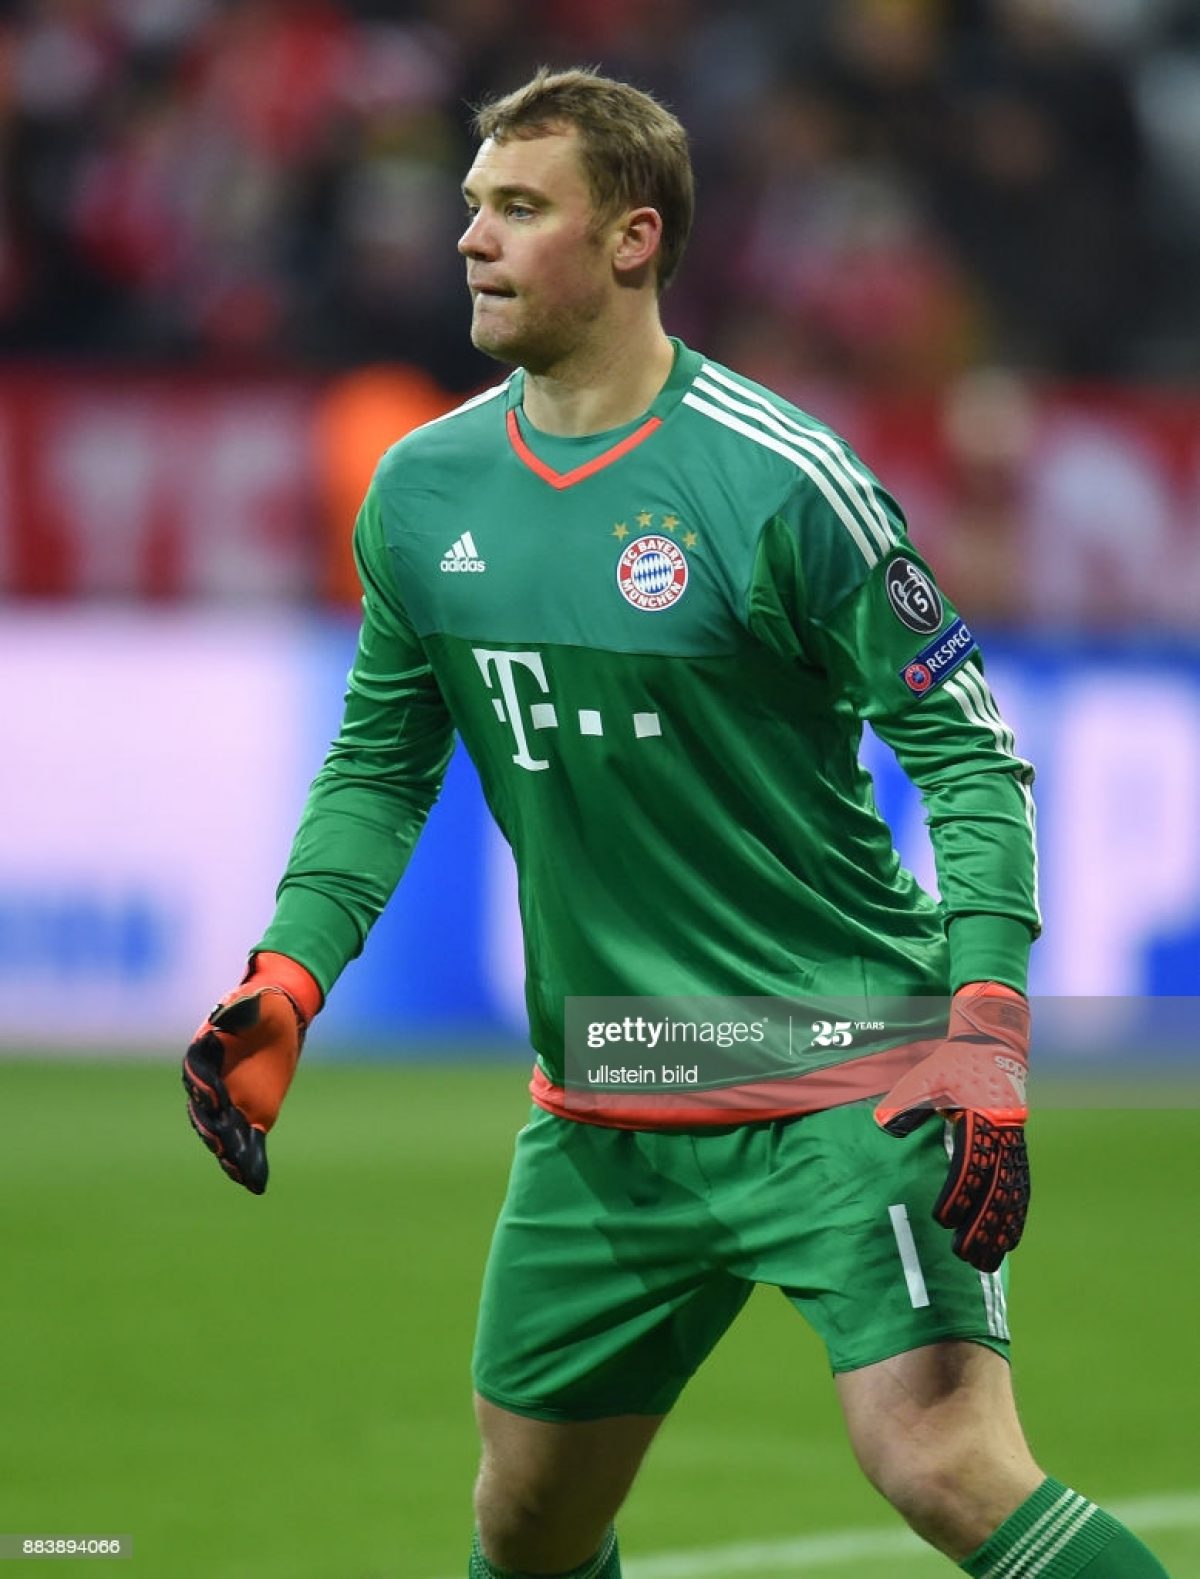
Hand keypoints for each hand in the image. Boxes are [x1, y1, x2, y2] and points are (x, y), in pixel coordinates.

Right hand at [182, 952, 321, 1194]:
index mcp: (203, 1056)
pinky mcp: (250, 1116)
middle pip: (206, 1111)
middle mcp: (209, 1085)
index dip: (204, 1086)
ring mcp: (228, 1104)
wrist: (279, 1016)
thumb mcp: (255, 1001)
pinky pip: (247, 1142)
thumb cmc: (262, 1004)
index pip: (198, 1074)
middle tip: (223, 1143)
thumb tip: (232, 1013)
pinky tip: (255, 1183)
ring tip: (239, 1171)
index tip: (215, 1097)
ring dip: (229, 1153)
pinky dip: (249, 1162)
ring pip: (222, 1133)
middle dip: (214, 1128)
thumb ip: (242, 1010)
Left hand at [874, 982, 1030, 1272]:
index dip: (958, 1194)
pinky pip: (1021, 1189)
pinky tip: (1009, 1242)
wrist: (993, 1045)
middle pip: (996, 1190)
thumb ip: (906, 1102)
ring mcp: (1014, 1145)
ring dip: (1000, 1231)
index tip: (942, 1219)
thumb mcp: (925, 1076)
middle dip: (981, 1226)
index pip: (970, 1165)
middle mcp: (1003, 1136)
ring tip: (986, 1262)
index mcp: (981, 1118)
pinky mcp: (1018, 1149)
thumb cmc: (954, 1063)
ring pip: (1012, 1196)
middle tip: (963, 1256)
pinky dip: (1016, 1217)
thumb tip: (883, 1125)